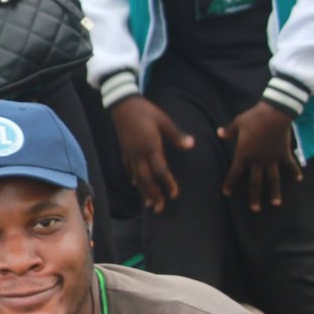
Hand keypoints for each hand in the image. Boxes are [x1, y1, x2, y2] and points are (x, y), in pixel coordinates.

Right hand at [110, 95, 193, 213]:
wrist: (122, 104)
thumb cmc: (146, 111)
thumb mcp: (164, 120)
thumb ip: (177, 135)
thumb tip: (191, 145)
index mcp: (151, 146)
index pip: (160, 171)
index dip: (168, 184)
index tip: (174, 194)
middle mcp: (139, 154)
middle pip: (146, 179)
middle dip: (153, 195)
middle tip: (160, 208)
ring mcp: (130, 154)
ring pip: (136, 177)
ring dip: (143, 191)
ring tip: (149, 203)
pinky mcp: (124, 151)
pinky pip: (128, 169)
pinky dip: (133, 179)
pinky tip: (136, 185)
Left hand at [217, 101, 299, 211]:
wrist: (274, 113)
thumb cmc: (254, 118)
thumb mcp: (237, 123)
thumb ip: (228, 131)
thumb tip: (219, 133)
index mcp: (244, 155)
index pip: (234, 173)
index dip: (229, 183)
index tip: (227, 193)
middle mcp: (258, 161)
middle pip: (255, 182)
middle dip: (254, 197)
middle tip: (255, 209)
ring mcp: (272, 159)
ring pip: (273, 179)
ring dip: (275, 192)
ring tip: (275, 204)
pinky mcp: (284, 154)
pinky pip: (290, 165)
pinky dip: (295, 172)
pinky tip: (299, 179)